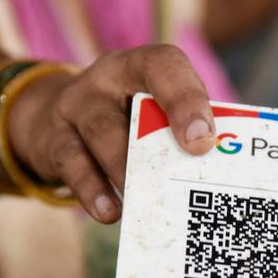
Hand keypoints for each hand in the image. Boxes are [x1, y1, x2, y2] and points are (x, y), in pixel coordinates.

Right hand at [8, 44, 216, 222]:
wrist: (55, 123)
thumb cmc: (125, 122)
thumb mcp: (152, 114)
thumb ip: (182, 133)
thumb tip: (223, 176)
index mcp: (141, 66)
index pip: (165, 65)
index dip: (187, 98)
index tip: (203, 139)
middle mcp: (107, 78)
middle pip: (131, 100)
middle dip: (159, 137)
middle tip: (184, 168)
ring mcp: (76, 106)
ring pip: (100, 132)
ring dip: (125, 169)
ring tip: (143, 200)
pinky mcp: (54, 139)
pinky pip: (72, 163)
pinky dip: (92, 190)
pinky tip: (109, 212)